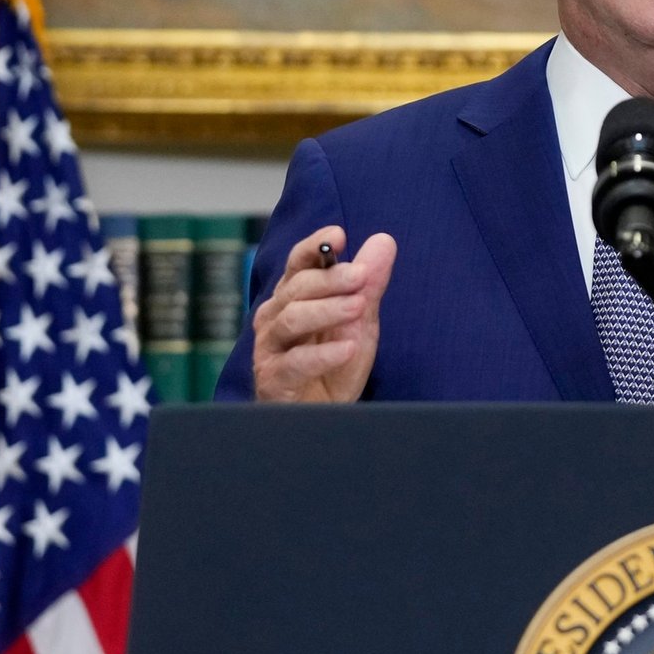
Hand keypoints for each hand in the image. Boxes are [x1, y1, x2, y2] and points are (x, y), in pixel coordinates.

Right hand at [252, 226, 396, 402]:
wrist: (321, 419)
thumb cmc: (334, 366)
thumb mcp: (359, 322)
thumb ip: (368, 284)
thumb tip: (384, 240)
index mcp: (292, 298)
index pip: (298, 264)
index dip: (314, 247)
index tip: (338, 235)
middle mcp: (274, 318)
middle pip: (296, 288)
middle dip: (330, 279)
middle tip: (362, 275)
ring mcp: (270, 349)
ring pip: (291, 319)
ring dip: (327, 310)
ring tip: (358, 307)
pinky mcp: (273, 380)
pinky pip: (294, 363)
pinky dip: (322, 354)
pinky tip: (348, 348)